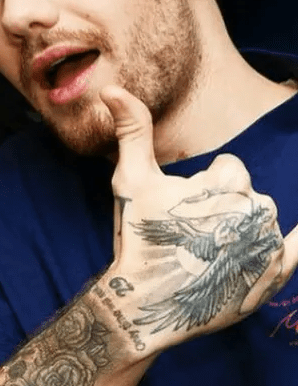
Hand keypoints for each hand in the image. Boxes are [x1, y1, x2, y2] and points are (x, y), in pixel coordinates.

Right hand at [90, 85, 297, 358]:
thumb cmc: (139, 236)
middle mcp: (258, 209)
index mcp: (228, 181)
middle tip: (192, 233)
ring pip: (263, 217)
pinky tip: (289, 236)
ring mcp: (270, 244)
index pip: (230, 169)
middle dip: (223, 205)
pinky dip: (292, 241)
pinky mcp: (276, 274)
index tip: (183, 208)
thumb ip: (132, 129)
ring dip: (242, 226)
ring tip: (209, 252)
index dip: (205, 186)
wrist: (146, 302)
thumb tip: (111, 87)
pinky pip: (297, 248)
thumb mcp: (131, 179)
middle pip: (247, 193)